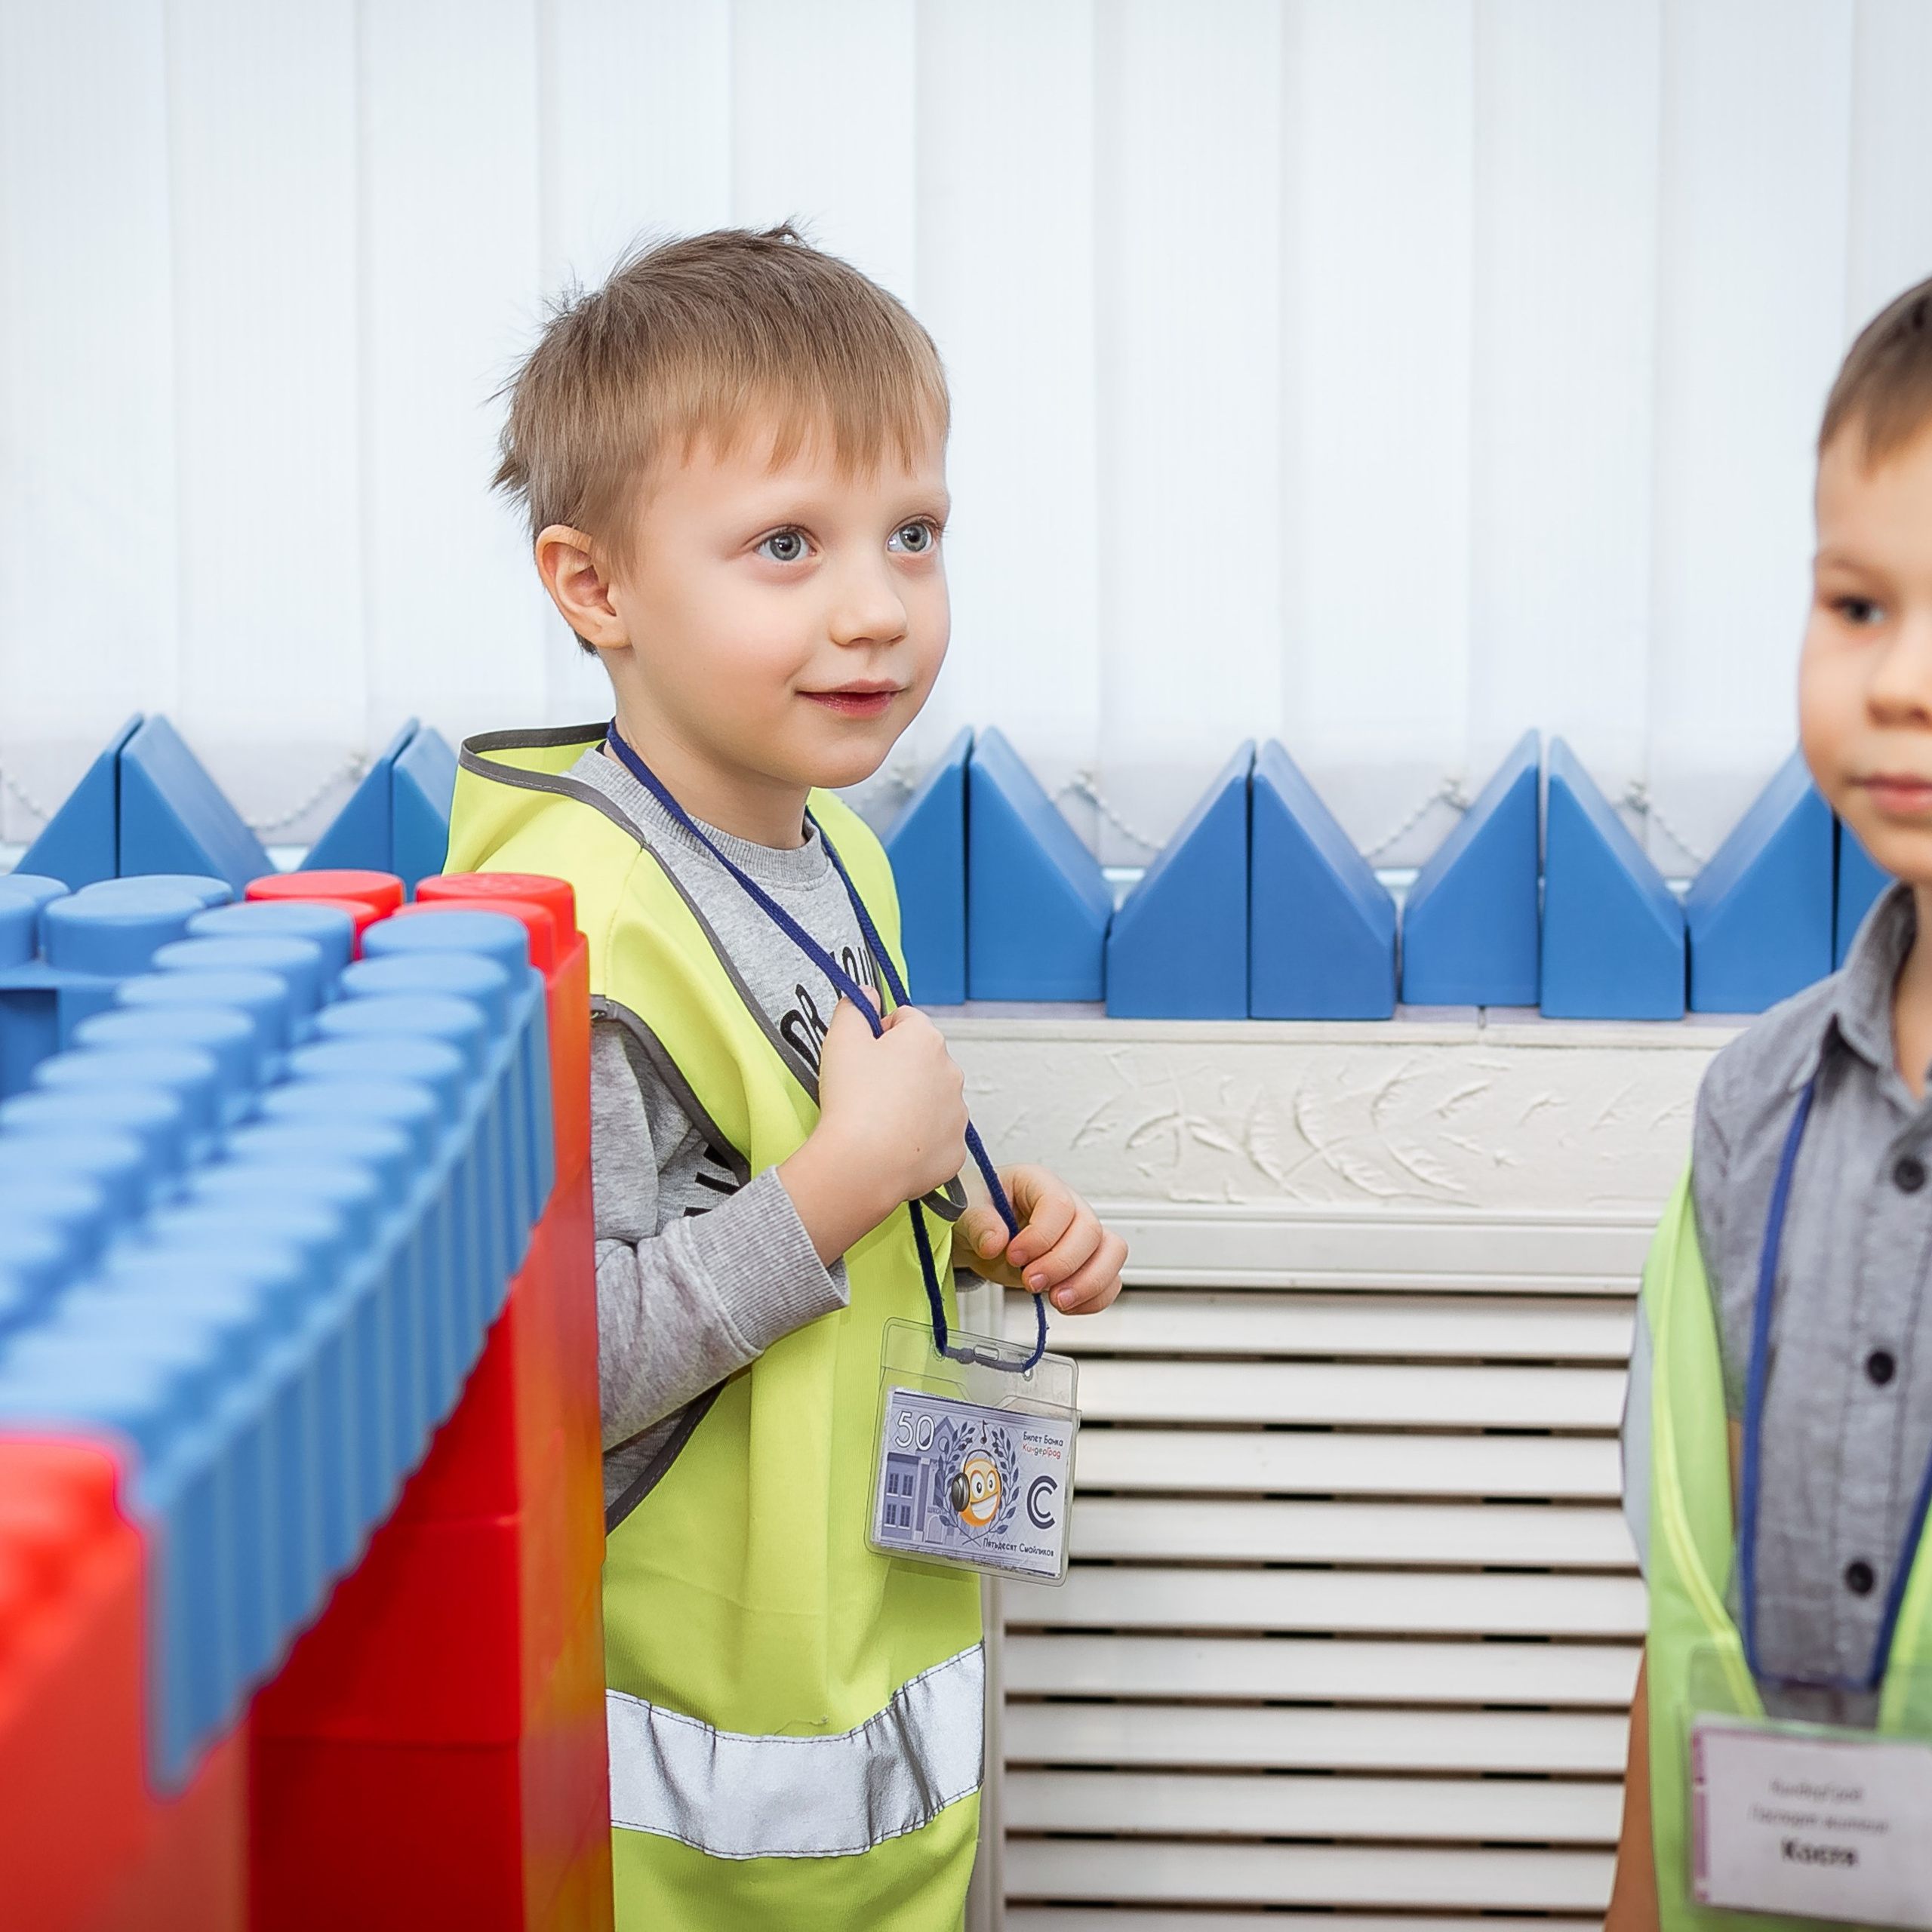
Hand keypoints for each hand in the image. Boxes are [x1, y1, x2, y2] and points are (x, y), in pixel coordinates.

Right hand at [778, 995, 967, 1264]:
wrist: (863, 1163)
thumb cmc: (853, 1100)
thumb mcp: (841, 1039)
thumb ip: (854, 1007)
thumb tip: (866, 994)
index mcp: (926, 1039)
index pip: (905, 1020)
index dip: (879, 1035)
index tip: (863, 1055)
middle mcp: (951, 1072)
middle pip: (923, 1060)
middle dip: (899, 1070)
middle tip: (867, 1091)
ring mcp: (957, 1113)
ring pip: (932, 1099)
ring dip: (912, 1104)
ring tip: (879, 1122)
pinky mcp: (956, 1149)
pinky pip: (937, 1137)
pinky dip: (919, 1139)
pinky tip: (893, 1146)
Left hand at [954, 1164, 1125, 1315]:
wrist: (978, 1234)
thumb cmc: (978, 1210)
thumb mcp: (966, 1208)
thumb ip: (978, 1222)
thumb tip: (995, 1242)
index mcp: (1039, 1183)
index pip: (1059, 1204)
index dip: (1041, 1236)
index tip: (1014, 1255)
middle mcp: (1069, 1205)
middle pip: (1090, 1230)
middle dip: (1062, 1264)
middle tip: (1030, 1282)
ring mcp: (1080, 1234)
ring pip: (1112, 1252)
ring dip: (1088, 1283)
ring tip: (1056, 1299)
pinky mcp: (1085, 1263)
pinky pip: (1110, 1280)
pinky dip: (1094, 1299)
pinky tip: (1064, 1305)